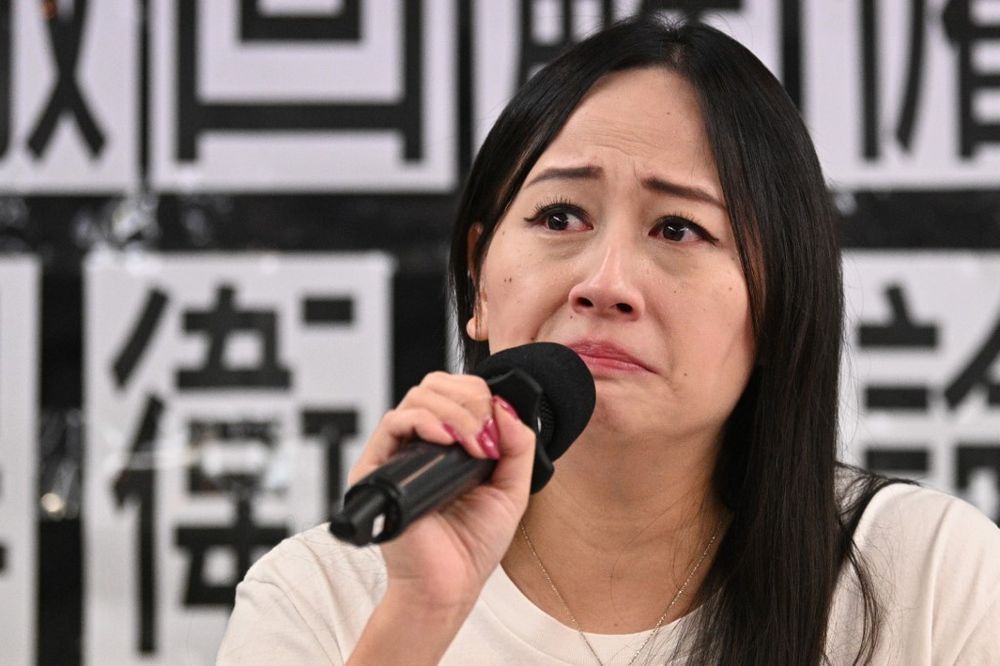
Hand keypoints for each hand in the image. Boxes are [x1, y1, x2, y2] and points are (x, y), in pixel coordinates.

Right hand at [348, 371, 536, 612]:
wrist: (449, 584)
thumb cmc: (473, 544)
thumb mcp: (512, 488)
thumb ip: (518, 445)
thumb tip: (505, 407)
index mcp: (448, 443)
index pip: (456, 392)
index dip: (480, 396)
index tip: (499, 426)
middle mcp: (420, 443)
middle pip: (436, 386)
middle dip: (470, 400)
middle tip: (487, 435)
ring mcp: (397, 453)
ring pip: (418, 397)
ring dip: (455, 412)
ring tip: (474, 445)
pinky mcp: (376, 468)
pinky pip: (393, 423)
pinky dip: (424, 421)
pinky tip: (448, 440)